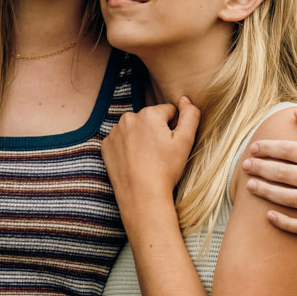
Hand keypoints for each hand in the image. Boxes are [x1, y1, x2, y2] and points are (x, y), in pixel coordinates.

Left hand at [101, 99, 200, 213]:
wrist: (141, 196)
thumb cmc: (166, 169)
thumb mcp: (185, 141)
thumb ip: (190, 115)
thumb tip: (185, 99)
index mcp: (149, 114)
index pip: (169, 112)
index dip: (174, 128)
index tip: (171, 146)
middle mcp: (128, 118)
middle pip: (150, 119)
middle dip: (156, 131)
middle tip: (159, 154)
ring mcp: (114, 132)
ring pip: (135, 129)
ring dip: (141, 138)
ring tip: (146, 159)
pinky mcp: (106, 146)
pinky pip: (121, 140)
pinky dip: (127, 148)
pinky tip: (134, 162)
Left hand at [240, 105, 296, 236]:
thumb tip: (296, 111)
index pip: (293, 151)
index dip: (270, 149)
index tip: (254, 147)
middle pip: (288, 175)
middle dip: (263, 169)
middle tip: (245, 166)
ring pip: (292, 199)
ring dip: (268, 193)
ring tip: (250, 186)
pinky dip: (286, 223)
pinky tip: (269, 216)